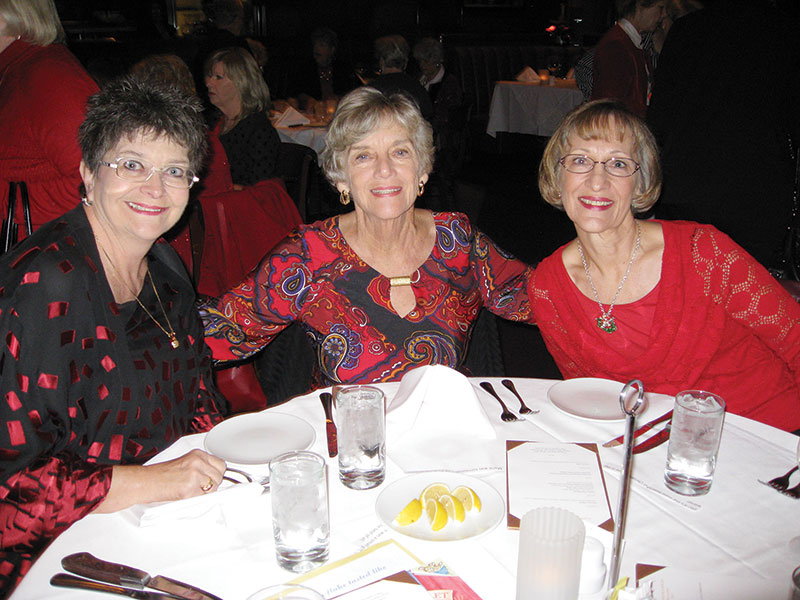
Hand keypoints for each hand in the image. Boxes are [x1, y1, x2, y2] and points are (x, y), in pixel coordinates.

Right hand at [93, 449, 226, 512]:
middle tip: (197, 488)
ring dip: (205, 493)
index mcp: (197, 454)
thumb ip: (201, 467)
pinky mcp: (190, 488)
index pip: (221, 464)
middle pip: (219, 477)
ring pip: (213, 488)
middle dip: (212, 485)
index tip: (212, 480)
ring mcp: (195, 474)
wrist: (145, 481)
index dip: (216, 474)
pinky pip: (203, 497)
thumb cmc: (160, 475)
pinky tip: (186, 495)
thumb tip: (214, 477)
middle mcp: (198, 462)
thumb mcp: (185, 464)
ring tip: (190, 491)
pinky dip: (197, 499)